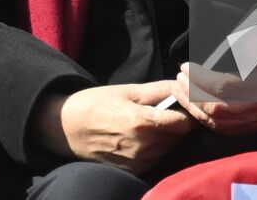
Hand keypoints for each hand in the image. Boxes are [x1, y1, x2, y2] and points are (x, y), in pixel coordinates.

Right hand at [29, 81, 194, 173]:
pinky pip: (157, 159)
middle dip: (180, 123)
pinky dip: (157, 148)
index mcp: (142, 122)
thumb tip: (186, 85)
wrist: (67, 127)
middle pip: (179, 136)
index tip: (188, 104)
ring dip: (169, 136)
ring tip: (154, 121)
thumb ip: (160, 90)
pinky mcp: (133, 171)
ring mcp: (138, 162)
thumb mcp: (128, 91)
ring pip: (169, 148)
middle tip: (171, 110)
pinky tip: (144, 136)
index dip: (190, 112)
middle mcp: (143, 146)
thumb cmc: (96, 103)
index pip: (185, 123)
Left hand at [173, 62, 256, 134]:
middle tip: (178, 78)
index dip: (201, 78)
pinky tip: (194, 105)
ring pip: (218, 123)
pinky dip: (205, 119)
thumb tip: (242, 42)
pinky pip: (224, 129)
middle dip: (192, 94)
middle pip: (217, 109)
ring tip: (180, 91)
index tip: (185, 66)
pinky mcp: (254, 126)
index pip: (225, 87)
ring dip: (194, 108)